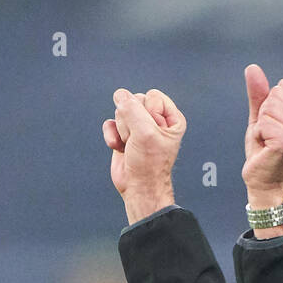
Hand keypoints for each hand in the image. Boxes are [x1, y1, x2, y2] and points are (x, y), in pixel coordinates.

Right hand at [102, 88, 185, 223]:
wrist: (139, 188)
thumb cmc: (149, 164)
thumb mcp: (145, 132)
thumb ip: (132, 108)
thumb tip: (119, 94)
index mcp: (171, 118)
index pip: (152, 96)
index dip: (147, 113)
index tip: (151, 134)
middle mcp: (156, 120)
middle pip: (135, 100)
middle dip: (132, 122)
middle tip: (139, 142)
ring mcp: (138, 127)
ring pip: (121, 111)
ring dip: (123, 131)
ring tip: (131, 146)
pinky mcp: (123, 135)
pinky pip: (110, 123)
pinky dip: (112, 136)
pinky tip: (119, 148)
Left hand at [242, 64, 282, 214]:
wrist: (264, 182)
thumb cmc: (264, 150)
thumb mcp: (260, 117)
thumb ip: (258, 94)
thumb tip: (252, 67)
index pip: (280, 87)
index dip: (268, 107)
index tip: (272, 127)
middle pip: (273, 96)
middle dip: (263, 117)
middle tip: (268, 137)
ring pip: (267, 109)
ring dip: (261, 128)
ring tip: (268, 143)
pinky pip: (263, 123)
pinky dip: (259, 136)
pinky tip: (267, 149)